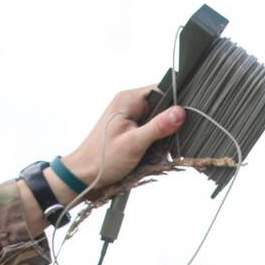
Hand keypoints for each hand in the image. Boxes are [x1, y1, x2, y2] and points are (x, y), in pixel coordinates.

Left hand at [51, 86, 186, 201]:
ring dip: (160, 135)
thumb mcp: (135, 143)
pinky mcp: (128, 126)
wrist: (83, 174)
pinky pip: (149, 128)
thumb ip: (158, 126)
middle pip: (161, 105)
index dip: (175, 105)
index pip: (162, 90)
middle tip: (165, 143)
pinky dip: (153, 140)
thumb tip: (180, 112)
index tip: (181, 122)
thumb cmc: (103, 159)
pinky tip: (149, 152)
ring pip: (156, 119)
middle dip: (167, 125)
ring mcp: (128, 114)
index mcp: (128, 99)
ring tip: (154, 150)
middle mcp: (128, 103)